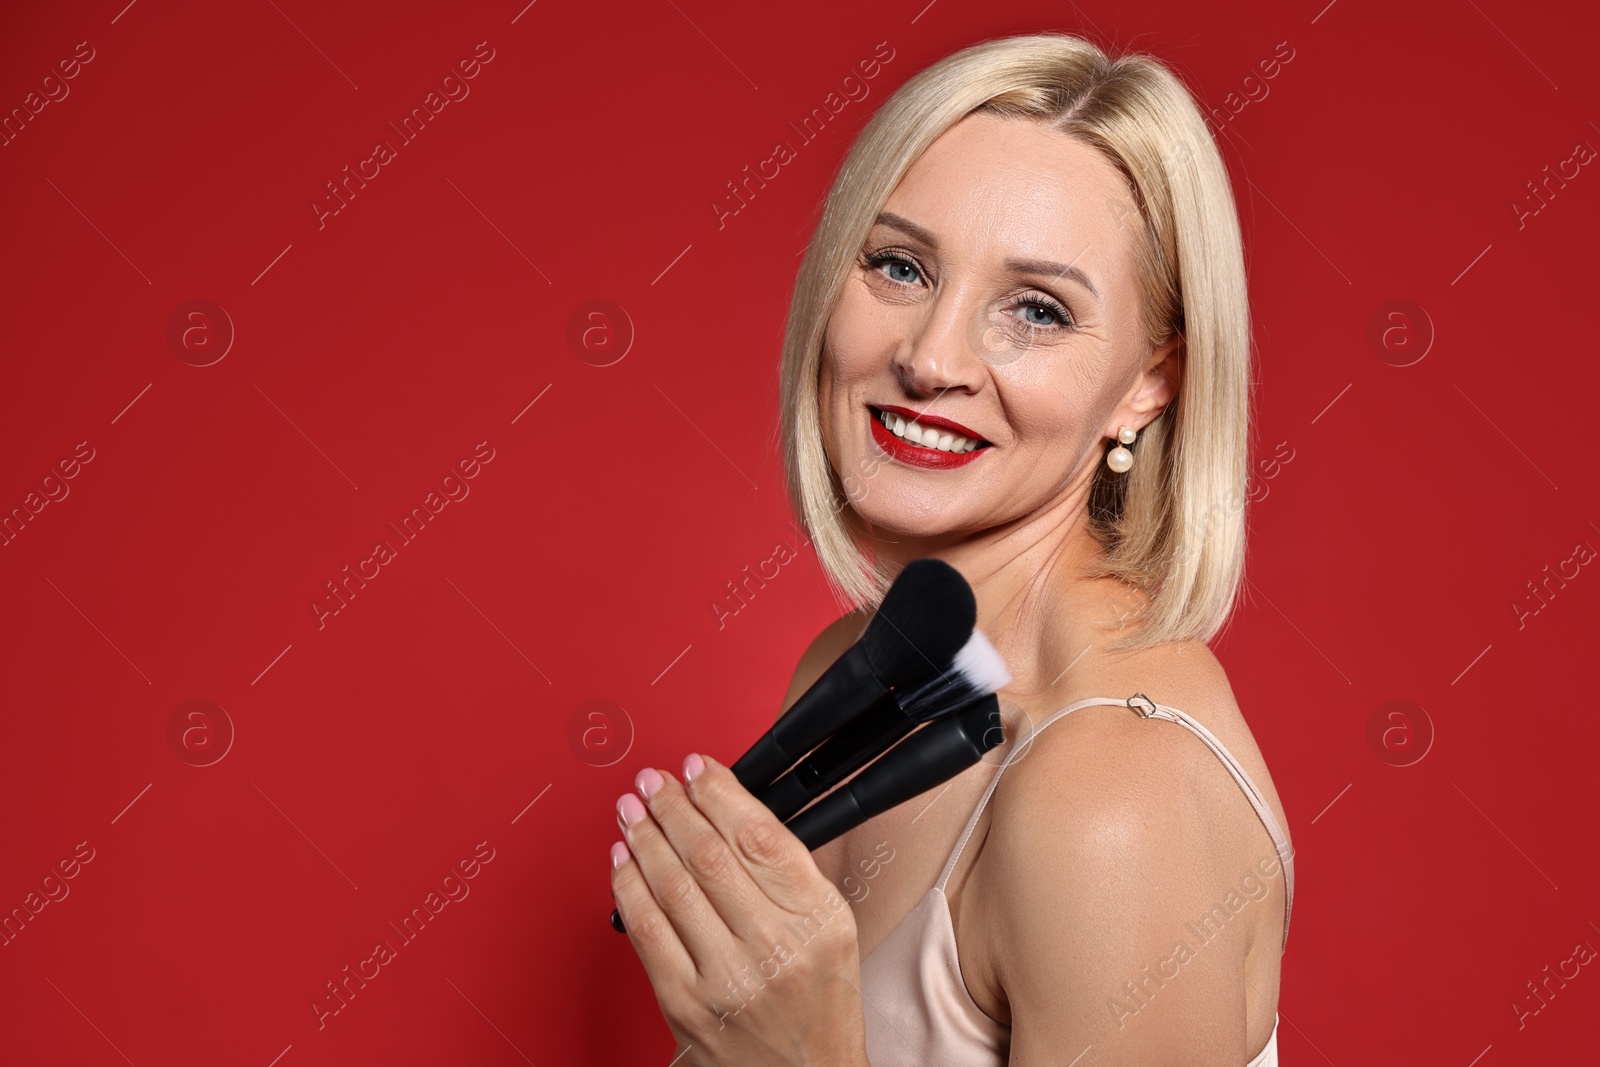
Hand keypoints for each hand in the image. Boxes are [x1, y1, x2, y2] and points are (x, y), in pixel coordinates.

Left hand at [609, 752, 868, 1066]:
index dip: (719, 792)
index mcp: (817, 920)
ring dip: (644, 837)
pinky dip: (629, 886)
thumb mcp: (832, 928)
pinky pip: (646, 930)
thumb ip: (787, 873)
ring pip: (672, 885)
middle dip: (672, 806)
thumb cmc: (819, 1006)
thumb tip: (727, 811)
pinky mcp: (684, 1005)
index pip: (759, 835)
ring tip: (632, 809)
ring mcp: (725, 979)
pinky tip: (623, 860)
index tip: (698, 768)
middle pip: (709, 854)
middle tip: (653, 781)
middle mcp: (774, 948)